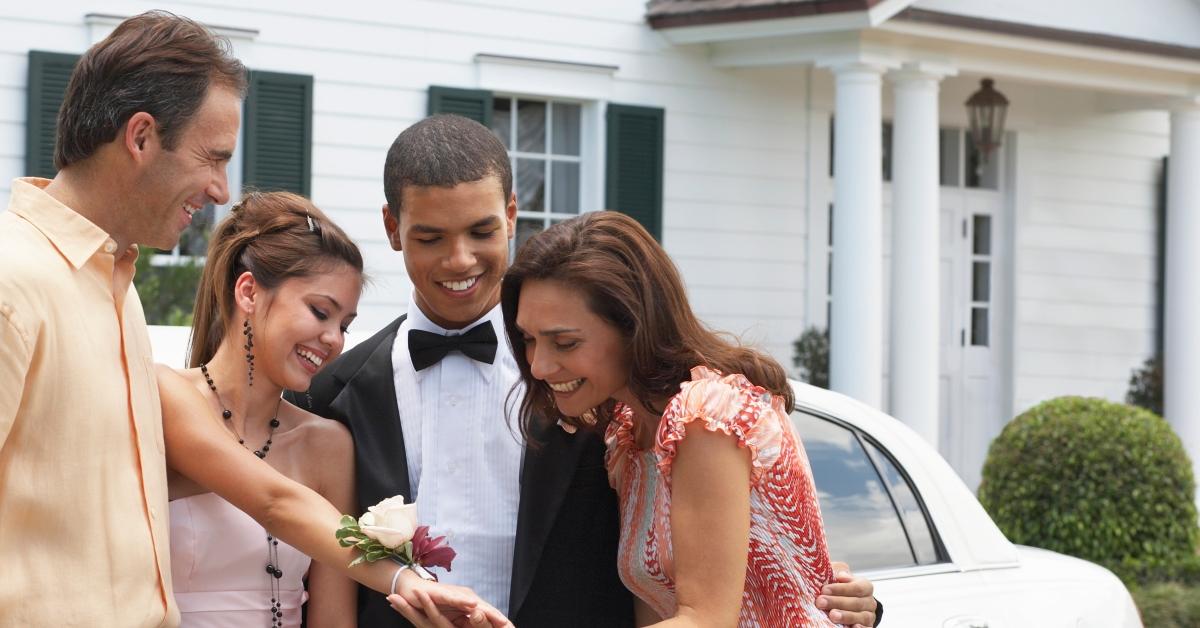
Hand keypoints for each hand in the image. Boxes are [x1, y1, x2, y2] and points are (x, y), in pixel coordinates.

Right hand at [387, 571, 512, 627]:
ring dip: (487, 611)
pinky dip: (463, 601)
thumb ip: (467, 621)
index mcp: (468, 604)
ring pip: (474, 604)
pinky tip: (473, 605)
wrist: (411, 589)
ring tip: (501, 619)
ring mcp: (454, 595)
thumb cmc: (433, 602)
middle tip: (511, 627)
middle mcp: (464, 597)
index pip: (487, 614)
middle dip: (498, 618)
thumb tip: (478, 624)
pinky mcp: (441, 594)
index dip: (498, 622)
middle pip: (485, 609)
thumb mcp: (453, 617)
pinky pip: (454, 598)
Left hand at [817, 561, 876, 627]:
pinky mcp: (867, 626)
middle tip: (821, 602)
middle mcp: (869, 601)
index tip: (824, 589)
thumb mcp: (838, 577)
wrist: (845, 603)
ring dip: (846, 616)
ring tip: (832, 615)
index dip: (840, 589)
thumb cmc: (839, 588)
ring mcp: (869, 615)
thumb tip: (840, 574)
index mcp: (865, 586)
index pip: (856, 587)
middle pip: (856, 602)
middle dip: (837, 602)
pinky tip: (852, 627)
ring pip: (861, 616)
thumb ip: (838, 571)